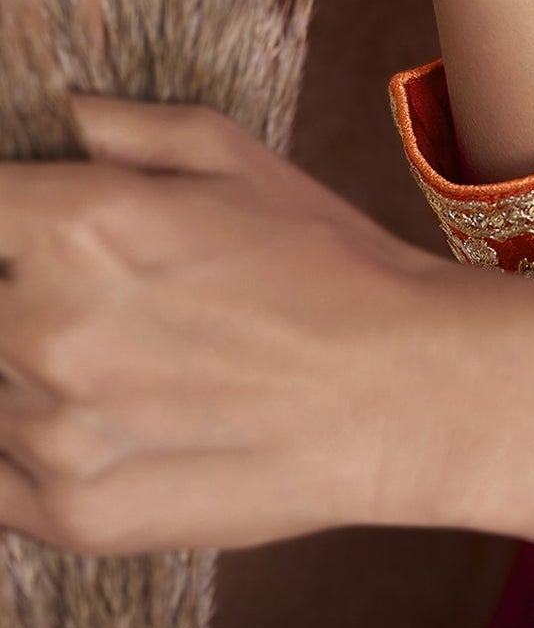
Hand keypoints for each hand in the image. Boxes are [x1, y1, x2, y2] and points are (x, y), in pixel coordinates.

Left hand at [0, 99, 533, 555]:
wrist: (400, 391)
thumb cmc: (330, 263)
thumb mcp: (238, 160)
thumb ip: (127, 132)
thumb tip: (61, 115)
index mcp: (81, 225)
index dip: (3, 218)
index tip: (22, 231)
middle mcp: (49, 327)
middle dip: (18, 291)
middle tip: (91, 297)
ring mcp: (53, 431)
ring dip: (25, 372)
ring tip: (120, 362)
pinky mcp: (69, 513)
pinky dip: (25, 448)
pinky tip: (99, 422)